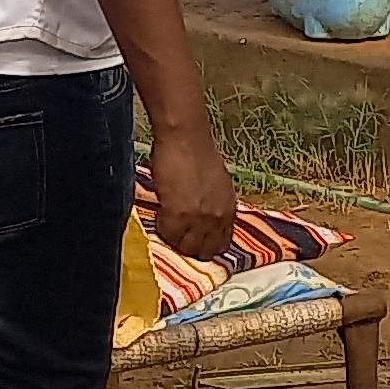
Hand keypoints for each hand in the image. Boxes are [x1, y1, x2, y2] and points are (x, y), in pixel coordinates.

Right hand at [147, 118, 237, 260]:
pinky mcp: (176, 214)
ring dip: (176, 240)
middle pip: (205, 251)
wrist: (185, 138)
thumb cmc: (198, 152)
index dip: (207, 244)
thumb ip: (214, 204)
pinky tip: (160, 215)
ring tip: (169, 226)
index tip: (196, 239)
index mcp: (229, 209)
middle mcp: (217, 218)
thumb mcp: (217, 183)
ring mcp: (197, 218)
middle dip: (191, 247)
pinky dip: (162, 229)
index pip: (222, 244)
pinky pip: (168, 235)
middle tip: (179, 236)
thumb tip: (203, 216)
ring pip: (186, 247)